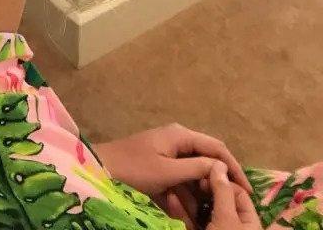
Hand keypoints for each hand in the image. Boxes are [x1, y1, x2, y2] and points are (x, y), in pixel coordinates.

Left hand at [94, 124, 251, 227]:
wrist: (99, 169)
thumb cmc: (133, 168)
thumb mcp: (167, 171)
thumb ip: (196, 168)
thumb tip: (221, 168)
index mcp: (180, 135)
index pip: (216, 147)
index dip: (234, 167)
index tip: (246, 190)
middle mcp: (177, 139)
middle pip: (206, 160)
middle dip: (217, 183)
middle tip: (227, 204)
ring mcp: (167, 152)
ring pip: (194, 173)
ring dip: (201, 192)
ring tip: (209, 211)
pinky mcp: (159, 165)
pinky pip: (180, 179)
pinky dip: (187, 194)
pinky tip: (190, 211)